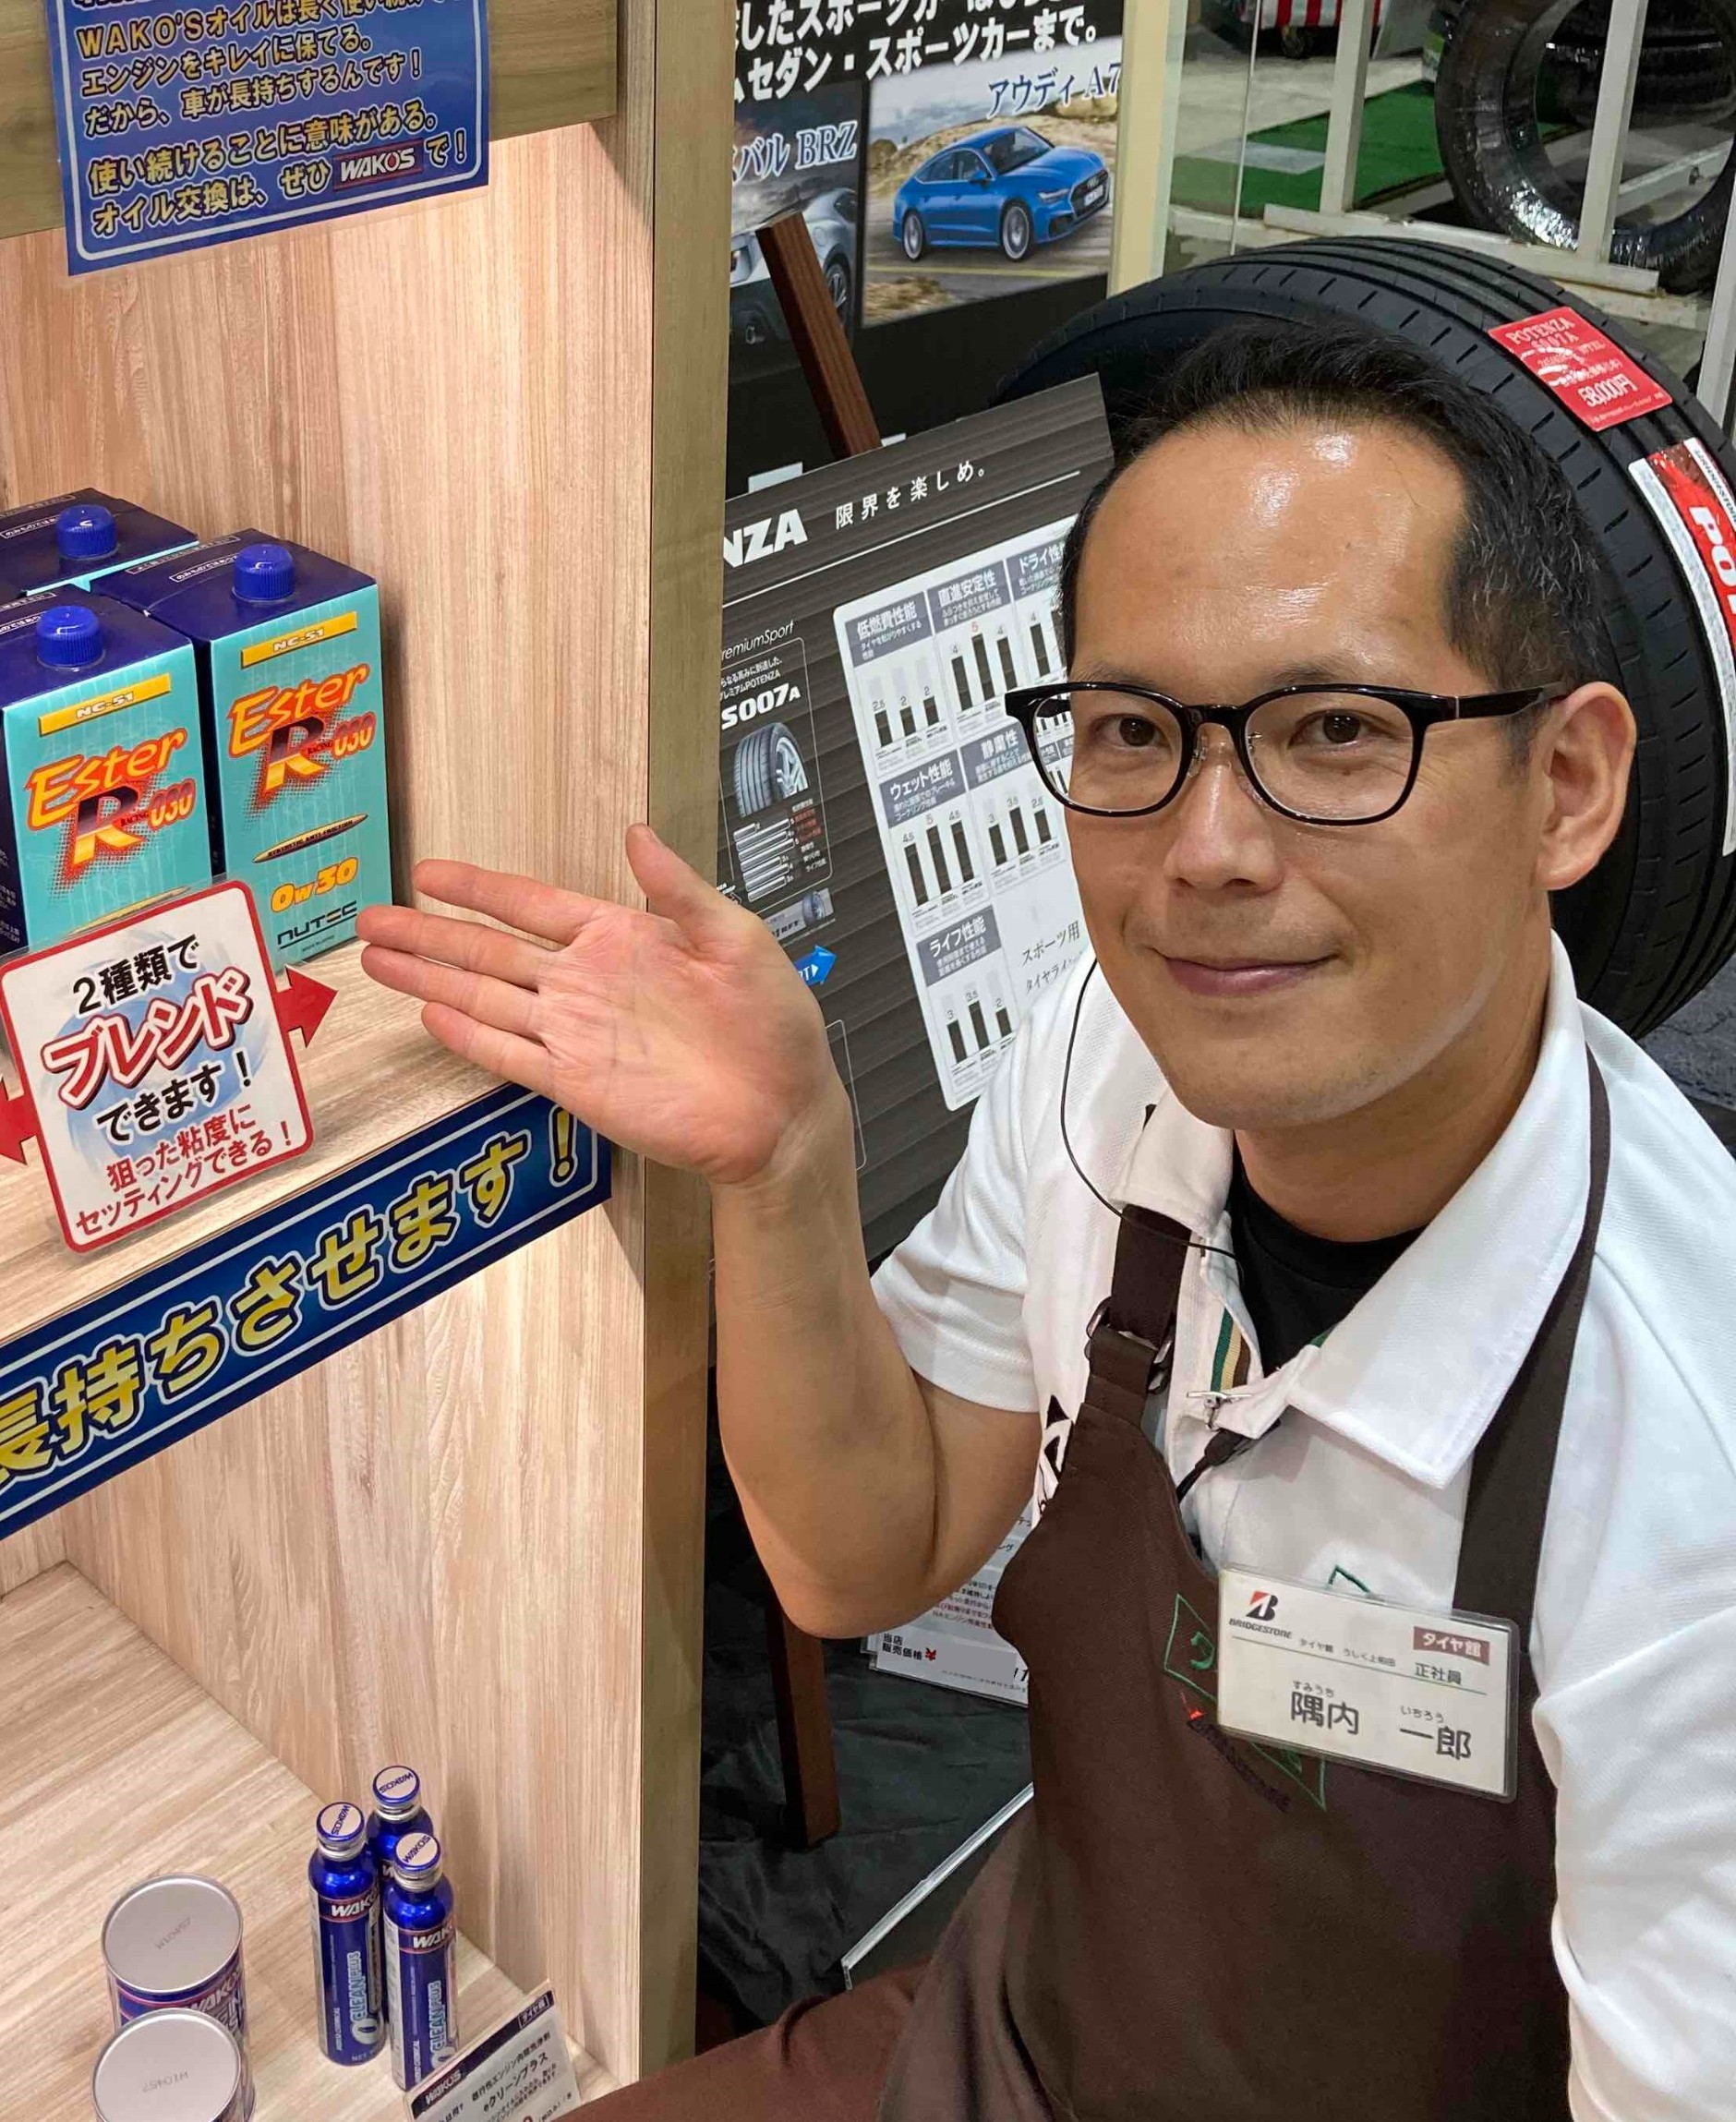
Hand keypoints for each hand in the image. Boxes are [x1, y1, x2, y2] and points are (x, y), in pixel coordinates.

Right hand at [357, 828, 844, 1186]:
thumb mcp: (736, 938)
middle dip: (428, 934)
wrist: (782, 1110)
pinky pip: (509, 1054)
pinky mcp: (576, 1083)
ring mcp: (575, 1033)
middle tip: (369, 918)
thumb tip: (635, 833)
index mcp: (621, 938)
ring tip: (375, 962)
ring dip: (430, 981)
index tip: (426, 872)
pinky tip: (429, 1017)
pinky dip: (468, 1037)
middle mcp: (586, 982)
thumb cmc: (771, 1023)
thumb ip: (679, 889)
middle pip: (489, 951)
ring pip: (485, 999)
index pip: (531, 904)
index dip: (477, 888)